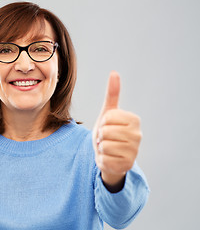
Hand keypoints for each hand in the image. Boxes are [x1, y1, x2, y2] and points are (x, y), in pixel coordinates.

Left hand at [92, 71, 141, 189]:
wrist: (108, 154)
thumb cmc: (108, 130)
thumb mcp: (108, 112)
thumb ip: (112, 94)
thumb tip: (114, 73)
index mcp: (135, 120)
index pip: (108, 117)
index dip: (103, 122)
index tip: (108, 126)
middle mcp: (138, 135)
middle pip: (106, 132)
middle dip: (101, 135)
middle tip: (106, 138)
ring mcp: (134, 151)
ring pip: (105, 146)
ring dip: (101, 147)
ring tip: (107, 147)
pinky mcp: (127, 165)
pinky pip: (104, 160)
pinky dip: (102, 159)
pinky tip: (109, 158)